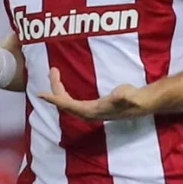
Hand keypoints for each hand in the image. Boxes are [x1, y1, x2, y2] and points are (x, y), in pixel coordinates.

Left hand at [38, 67, 153, 120]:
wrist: (142, 104)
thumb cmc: (134, 98)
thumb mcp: (128, 96)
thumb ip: (123, 96)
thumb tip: (119, 96)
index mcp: (90, 111)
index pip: (67, 105)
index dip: (53, 99)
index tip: (40, 94)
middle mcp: (87, 113)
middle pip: (64, 102)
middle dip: (55, 87)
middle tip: (53, 70)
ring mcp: (88, 111)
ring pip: (67, 101)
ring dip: (59, 89)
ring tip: (55, 73)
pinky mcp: (91, 107)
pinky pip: (71, 101)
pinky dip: (64, 92)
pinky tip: (62, 87)